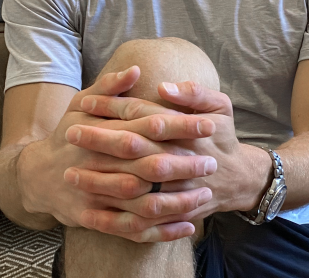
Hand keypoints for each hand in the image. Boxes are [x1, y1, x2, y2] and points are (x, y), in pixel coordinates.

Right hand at [18, 67, 216, 242]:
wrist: (37, 175)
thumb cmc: (69, 132)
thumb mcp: (82, 103)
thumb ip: (110, 86)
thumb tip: (135, 69)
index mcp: (105, 130)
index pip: (149, 124)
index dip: (181, 124)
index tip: (208, 124)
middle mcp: (101, 163)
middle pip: (149, 165)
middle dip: (184, 164)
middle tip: (212, 162)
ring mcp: (97, 194)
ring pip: (143, 202)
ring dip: (177, 201)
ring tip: (204, 194)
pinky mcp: (95, 219)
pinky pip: (131, 230)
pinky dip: (160, 231)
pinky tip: (186, 225)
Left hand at [76, 81, 270, 223]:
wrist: (238, 179)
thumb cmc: (223, 137)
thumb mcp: (221, 106)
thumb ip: (195, 93)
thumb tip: (164, 86)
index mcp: (186, 130)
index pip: (143, 115)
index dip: (114, 107)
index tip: (86, 103)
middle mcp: (178, 158)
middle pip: (132, 147)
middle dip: (99, 140)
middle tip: (71, 132)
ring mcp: (174, 190)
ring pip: (131, 186)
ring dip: (100, 179)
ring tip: (71, 171)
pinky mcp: (170, 214)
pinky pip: (137, 221)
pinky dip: (112, 218)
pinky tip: (88, 211)